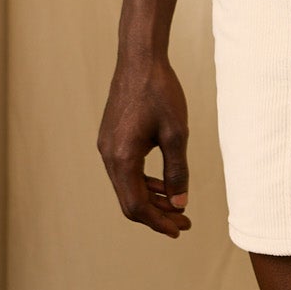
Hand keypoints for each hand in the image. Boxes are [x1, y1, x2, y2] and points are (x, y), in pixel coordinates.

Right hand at [98, 50, 194, 236]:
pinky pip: (125, 171)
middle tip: (183, 223)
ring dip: (151, 200)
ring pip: (127, 186)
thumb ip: (177, 172)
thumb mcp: (176, 135)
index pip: (137, 205)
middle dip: (157, 215)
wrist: (140, 59)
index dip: (158, 222)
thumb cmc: (160, 92)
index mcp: (122, 158)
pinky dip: (143, 182)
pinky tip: (163, 184)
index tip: (179, 230)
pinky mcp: (110, 138)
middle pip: (129, 200)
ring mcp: (107, 147)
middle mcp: (108, 156)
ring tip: (177, 206)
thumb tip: (179, 204)